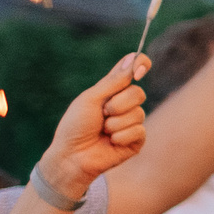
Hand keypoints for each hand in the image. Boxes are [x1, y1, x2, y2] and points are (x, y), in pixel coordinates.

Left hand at [40, 54, 150, 203]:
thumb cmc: (75, 126)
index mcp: (113, 89)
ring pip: (138, 114)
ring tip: (103, 131)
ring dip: (116, 123)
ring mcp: (132, 122)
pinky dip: (120, 136)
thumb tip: (133, 57)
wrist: (72, 156)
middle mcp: (125, 104)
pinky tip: (110, 142)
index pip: (134, 68)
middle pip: (138, 93)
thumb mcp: (91, 99)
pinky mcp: (136, 140)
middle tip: (102, 114)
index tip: (138, 72)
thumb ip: (114, 81)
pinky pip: (139, 131)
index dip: (141, 65)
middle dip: (118, 104)